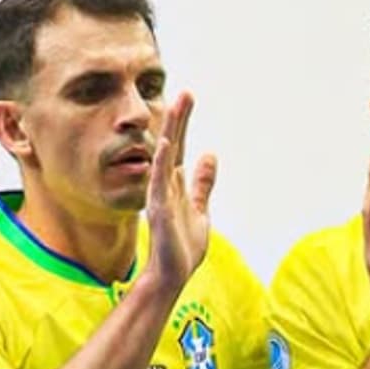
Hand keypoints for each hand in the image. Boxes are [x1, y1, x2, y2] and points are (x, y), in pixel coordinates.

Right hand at [144, 91, 216, 291]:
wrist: (172, 275)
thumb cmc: (183, 246)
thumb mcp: (199, 209)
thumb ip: (203, 184)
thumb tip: (211, 156)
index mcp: (176, 184)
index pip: (179, 146)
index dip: (183, 123)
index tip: (187, 98)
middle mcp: (165, 185)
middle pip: (172, 145)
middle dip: (179, 119)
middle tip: (184, 93)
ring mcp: (160, 196)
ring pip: (165, 157)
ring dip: (171, 132)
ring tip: (175, 107)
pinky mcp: (159, 210)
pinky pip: (158, 182)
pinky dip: (160, 162)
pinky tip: (164, 144)